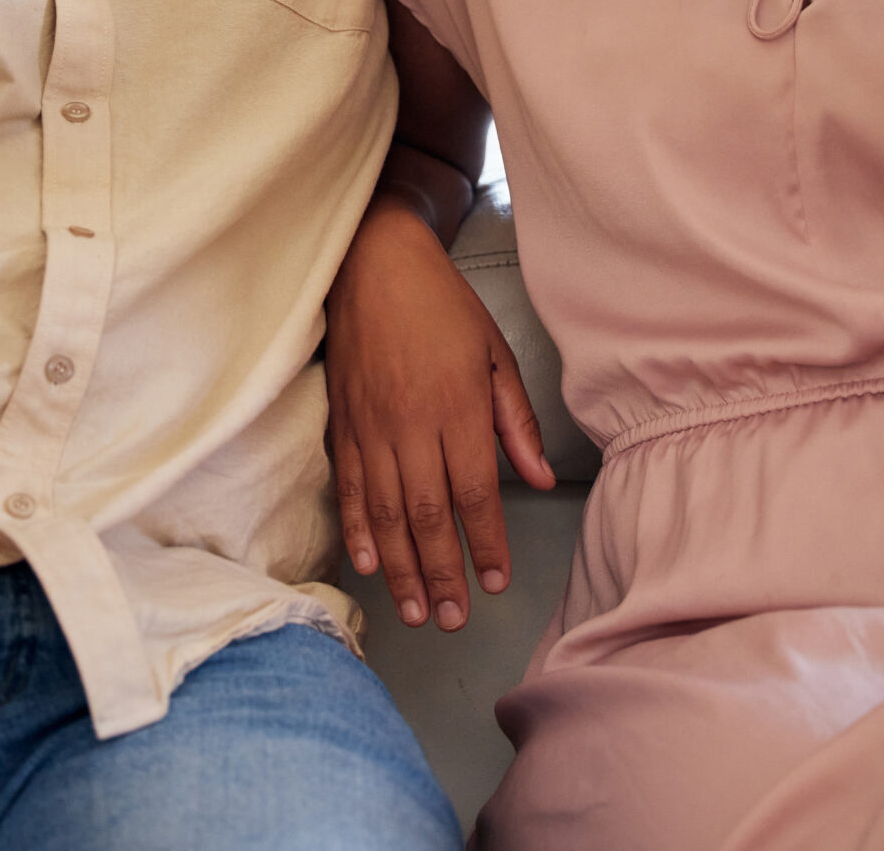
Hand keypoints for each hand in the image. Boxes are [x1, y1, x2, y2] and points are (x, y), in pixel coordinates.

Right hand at [326, 198, 554, 631]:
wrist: (373, 264)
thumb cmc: (442, 306)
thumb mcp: (495, 353)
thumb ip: (515, 421)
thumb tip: (541, 478)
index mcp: (457, 408)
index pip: (475, 492)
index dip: (485, 543)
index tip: (494, 581)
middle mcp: (411, 425)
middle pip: (427, 515)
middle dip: (441, 573)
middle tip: (452, 619)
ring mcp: (371, 427)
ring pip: (386, 512)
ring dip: (401, 567)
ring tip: (416, 610)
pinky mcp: (342, 424)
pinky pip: (350, 488)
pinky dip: (357, 529)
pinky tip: (367, 563)